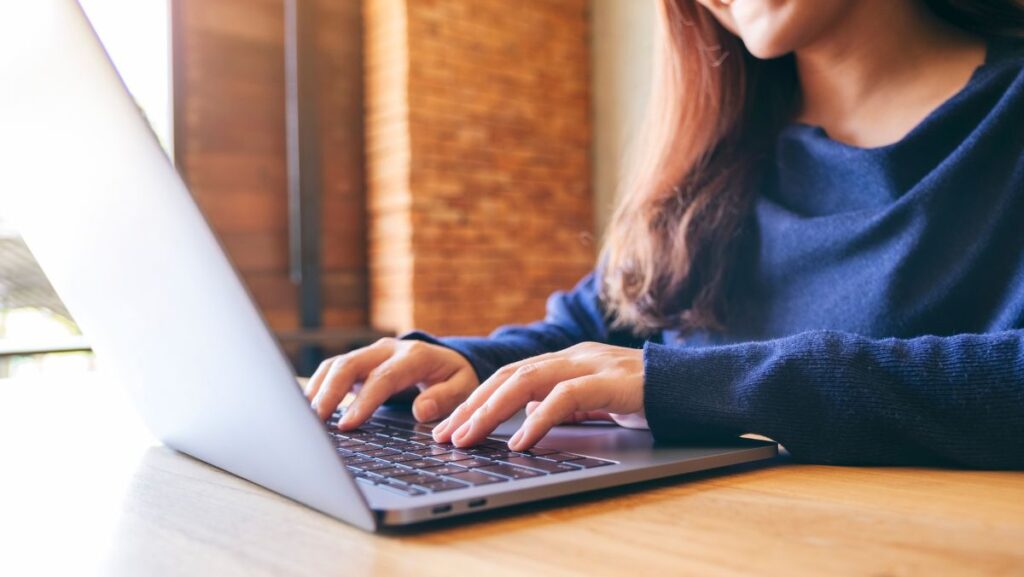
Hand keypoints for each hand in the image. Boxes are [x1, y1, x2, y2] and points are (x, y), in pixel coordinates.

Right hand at [304, 337, 477, 429]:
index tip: (348, 424)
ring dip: (318, 390)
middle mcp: (388, 349)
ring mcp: (371, 353)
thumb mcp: (463, 387)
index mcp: (414, 356)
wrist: (449, 359)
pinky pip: (332, 370)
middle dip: (329, 393)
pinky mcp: (360, 362)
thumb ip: (445, 398)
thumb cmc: (455, 378)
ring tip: (304, 418)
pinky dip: (318, 386)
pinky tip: (308, 408)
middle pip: (350, 365)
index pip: (383, 378)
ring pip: (336, 365)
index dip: (364, 401)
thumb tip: (421, 411)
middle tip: (314, 422)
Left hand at [431, 342, 645, 450]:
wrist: (695, 387)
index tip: (452, 425)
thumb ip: (562, 405)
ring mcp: (590, 364)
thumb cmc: (647, 396)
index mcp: (566, 360)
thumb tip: (527, 418)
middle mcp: (572, 356)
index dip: (477, 399)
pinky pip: (565, 398)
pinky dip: (538, 420)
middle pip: (509, 375)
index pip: (510, 375)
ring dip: (492, 411)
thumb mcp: (596, 401)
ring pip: (527, 381)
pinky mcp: (610, 380)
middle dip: (473, 405)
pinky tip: (521, 441)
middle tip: (446, 434)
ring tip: (469, 437)